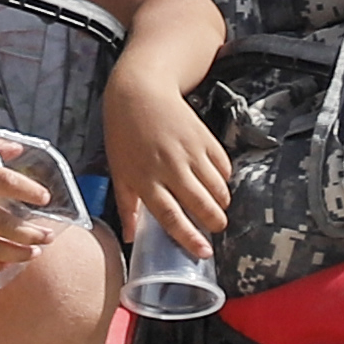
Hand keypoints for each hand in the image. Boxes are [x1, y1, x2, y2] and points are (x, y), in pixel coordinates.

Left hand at [99, 68, 231, 259]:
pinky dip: (224, 179)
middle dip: (214, 222)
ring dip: (221, 203)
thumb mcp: (118, 170)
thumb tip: (130, 238)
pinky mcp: (204, 137)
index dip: (189, 237)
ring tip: (216, 207)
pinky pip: (223, 166)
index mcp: (145, 179)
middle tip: (216, 228)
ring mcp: (190, 152)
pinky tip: (216, 182)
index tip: (203, 252)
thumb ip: (127, 206)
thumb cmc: (124, 134)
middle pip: (201, 204)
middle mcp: (170, 167)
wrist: (139, 91)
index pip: (170, 216)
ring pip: (217, 188)